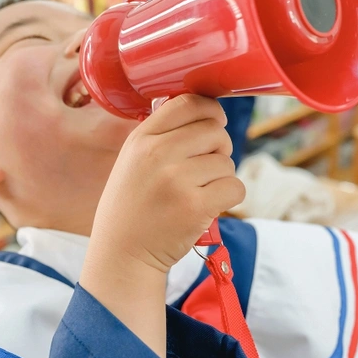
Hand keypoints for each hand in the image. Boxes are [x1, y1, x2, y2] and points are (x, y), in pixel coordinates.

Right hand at [90, 94, 243, 272]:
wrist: (122, 254)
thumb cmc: (132, 206)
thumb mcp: (132, 160)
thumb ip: (161, 135)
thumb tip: (206, 111)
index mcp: (142, 138)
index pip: (188, 103)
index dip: (210, 110)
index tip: (214, 123)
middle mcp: (157, 153)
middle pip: (215, 131)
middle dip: (220, 147)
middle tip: (207, 167)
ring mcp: (177, 180)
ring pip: (227, 162)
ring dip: (221, 177)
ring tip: (198, 192)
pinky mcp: (195, 206)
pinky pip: (234, 187)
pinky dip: (229, 197)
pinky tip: (209, 206)